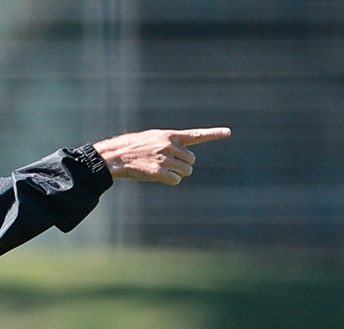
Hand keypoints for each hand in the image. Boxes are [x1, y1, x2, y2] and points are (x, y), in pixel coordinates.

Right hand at [93, 127, 230, 185]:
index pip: (196, 134)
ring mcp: (165, 159)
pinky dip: (171, 180)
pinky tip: (159, 176)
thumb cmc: (133, 147)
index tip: (228, 132)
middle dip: (184, 164)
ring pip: (186, 171)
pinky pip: (176, 180)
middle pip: (192, 160)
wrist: (116, 156)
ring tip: (162, 169)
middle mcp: (170, 146)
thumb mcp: (154, 138)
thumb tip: (186, 158)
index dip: (214, 133)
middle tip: (169, 163)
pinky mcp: (159, 173)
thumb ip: (171, 143)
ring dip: (178, 173)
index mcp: (170, 135)